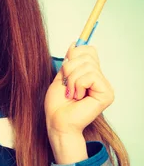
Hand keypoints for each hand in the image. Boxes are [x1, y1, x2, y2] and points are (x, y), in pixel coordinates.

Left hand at [44, 42, 114, 163]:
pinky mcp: (107, 93)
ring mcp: (105, 86)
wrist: (57, 122)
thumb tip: (76, 43)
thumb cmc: (57, 104)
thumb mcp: (61, 77)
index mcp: (89, 74)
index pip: (88, 50)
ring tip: (72, 94)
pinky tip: (78, 97)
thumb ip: (70, 61)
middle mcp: (99, 79)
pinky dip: (78, 84)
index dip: (75, 53)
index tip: (65, 67)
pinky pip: (91, 76)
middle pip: (87, 54)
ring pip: (87, 66)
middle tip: (67, 86)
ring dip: (72, 80)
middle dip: (69, 68)